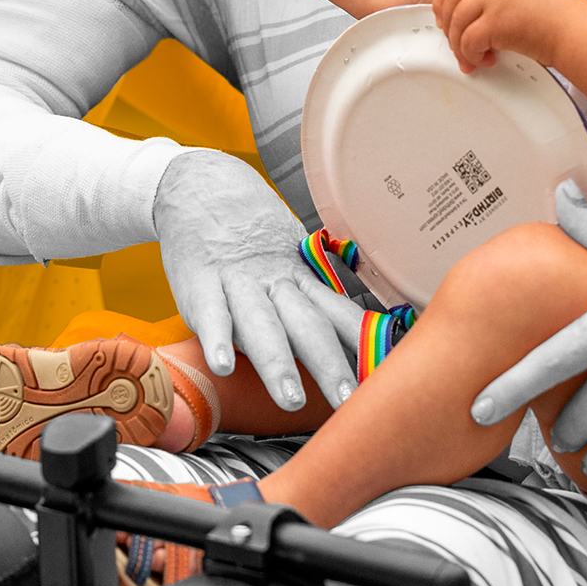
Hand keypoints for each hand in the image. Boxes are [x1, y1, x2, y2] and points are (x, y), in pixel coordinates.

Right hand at [154, 149, 363, 409]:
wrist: (200, 184)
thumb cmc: (248, 230)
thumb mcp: (290, 253)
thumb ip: (313, 293)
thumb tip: (358, 329)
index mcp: (300, 279)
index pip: (339, 314)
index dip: (363, 345)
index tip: (386, 376)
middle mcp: (274, 282)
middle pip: (307, 326)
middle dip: (329, 366)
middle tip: (349, 401)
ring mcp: (237, 283)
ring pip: (261, 325)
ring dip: (277, 363)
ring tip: (291, 399)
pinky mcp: (199, 284)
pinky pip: (210, 314)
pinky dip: (217, 339)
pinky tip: (223, 364)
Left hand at [432, 0, 578, 68]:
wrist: (579, 32)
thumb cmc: (561, 18)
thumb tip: (473, 13)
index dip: (447, 5)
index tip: (447, 21)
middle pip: (452, 1)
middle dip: (449, 27)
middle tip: (457, 45)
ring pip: (456, 23)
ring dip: (460, 46)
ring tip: (473, 58)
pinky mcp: (496, 21)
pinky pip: (467, 41)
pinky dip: (471, 55)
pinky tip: (485, 60)